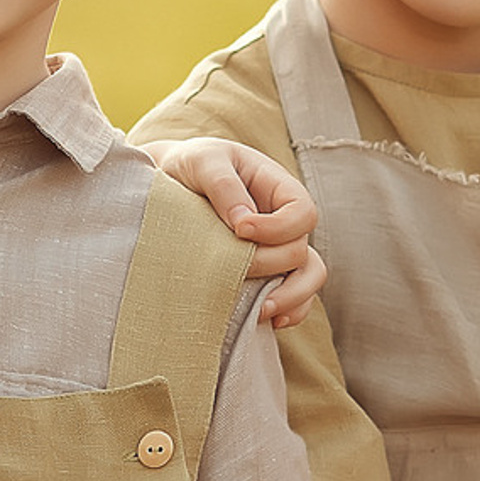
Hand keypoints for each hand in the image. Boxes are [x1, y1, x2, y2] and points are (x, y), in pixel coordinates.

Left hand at [144, 138, 324, 326]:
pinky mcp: (265, 273)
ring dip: (289, 298)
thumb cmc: (192, 165)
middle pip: (300, 252)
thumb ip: (224, 185)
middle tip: (234, 270)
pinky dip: (286, 311)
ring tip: (260, 310)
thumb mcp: (204, 162)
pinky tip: (262, 318)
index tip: (240, 230)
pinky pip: (293, 298)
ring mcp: (278, 250)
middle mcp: (286, 223)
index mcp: (280, 190)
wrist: (171, 183)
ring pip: (308, 279)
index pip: (303, 213)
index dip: (278, 228)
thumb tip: (243, 223)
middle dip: (270, 264)